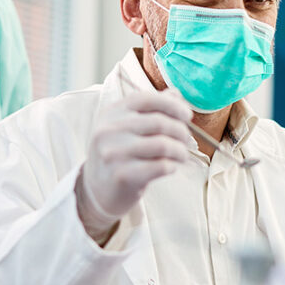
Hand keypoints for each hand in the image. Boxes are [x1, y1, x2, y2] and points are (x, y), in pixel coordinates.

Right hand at [75, 89, 191, 241]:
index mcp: (112, 113)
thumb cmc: (119, 155)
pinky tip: (171, 167)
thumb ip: (150, 109)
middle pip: (159, 122)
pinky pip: (161, 166)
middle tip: (187, 140)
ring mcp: (114, 153)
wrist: (97, 190)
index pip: (147, 99)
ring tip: (182, 155)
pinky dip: (172, 165)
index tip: (187, 116)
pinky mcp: (122, 175)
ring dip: (180, 150)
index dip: (172, 105)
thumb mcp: (126, 128)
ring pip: (163, 144)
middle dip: (181, 131)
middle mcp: (109, 130)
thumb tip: (175, 94)